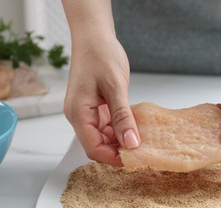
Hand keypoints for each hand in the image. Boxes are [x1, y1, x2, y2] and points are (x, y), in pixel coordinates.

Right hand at [64, 36, 139, 165]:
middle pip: (97, 145)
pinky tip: (134, 125)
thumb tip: (131, 144)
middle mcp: (79, 116)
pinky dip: (119, 128)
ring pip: (103, 137)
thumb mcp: (115, 87)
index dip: (114, 157)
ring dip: (120, 140)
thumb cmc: (101, 55)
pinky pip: (106, 126)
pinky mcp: (94, 108)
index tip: (136, 158)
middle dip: (118, 150)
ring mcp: (86, 112)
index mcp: (78, 113)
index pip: (93, 148)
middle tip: (142, 149)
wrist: (94, 37)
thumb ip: (122, 117)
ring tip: (141, 137)